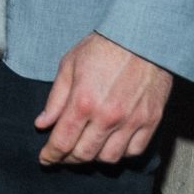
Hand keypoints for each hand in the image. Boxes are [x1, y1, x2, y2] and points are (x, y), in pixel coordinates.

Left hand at [36, 33, 171, 165]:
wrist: (143, 35)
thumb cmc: (105, 46)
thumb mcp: (70, 64)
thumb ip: (56, 98)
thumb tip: (42, 123)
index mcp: (83, 101)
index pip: (62, 142)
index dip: (51, 155)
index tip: (46, 159)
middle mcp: (107, 116)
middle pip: (84, 155)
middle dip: (69, 159)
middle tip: (64, 155)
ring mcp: (131, 120)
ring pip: (109, 158)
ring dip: (94, 158)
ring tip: (88, 148)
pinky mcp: (151, 120)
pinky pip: (134, 151)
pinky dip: (121, 153)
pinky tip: (112, 143)